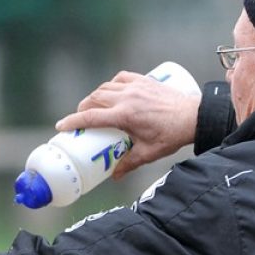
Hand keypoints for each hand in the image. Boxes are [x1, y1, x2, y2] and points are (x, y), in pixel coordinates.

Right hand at [55, 71, 200, 178]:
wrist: (194, 116)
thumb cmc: (172, 135)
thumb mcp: (148, 153)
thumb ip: (128, 163)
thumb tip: (114, 176)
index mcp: (125, 116)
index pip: (91, 117)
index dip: (72, 121)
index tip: (61, 126)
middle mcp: (127, 97)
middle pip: (94, 99)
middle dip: (82, 109)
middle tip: (80, 119)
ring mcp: (135, 86)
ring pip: (105, 88)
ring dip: (95, 96)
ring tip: (93, 107)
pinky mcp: (143, 80)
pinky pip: (120, 78)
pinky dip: (111, 84)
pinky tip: (111, 91)